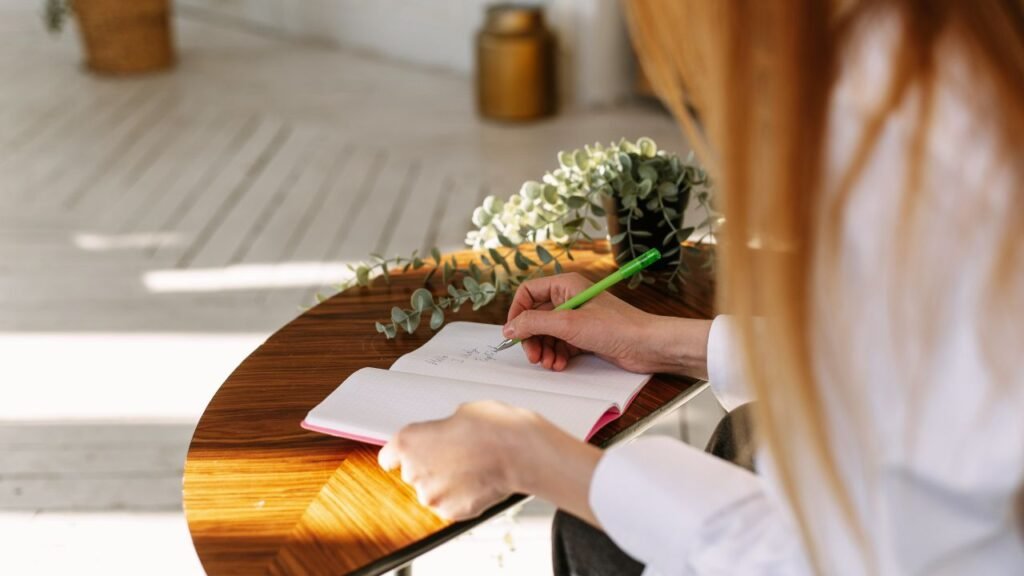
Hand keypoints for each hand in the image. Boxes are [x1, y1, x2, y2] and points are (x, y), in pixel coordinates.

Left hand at [378, 401, 538, 520]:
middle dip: (432, 465)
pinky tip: (478, 481)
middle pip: (413, 472)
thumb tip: (446, 436)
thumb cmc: (493, 428)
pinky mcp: (451, 512)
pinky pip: (451, 505)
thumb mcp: (460, 414)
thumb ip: (442, 430)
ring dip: (447, 483)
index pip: (388, 457)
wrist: (519, 452)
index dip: (400, 456)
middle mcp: (414, 471)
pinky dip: (462, 497)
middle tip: (456, 454)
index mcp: (409, 441)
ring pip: (433, 491)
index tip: (404, 457)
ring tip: (472, 468)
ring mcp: (431, 495)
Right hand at [503, 273, 711, 377]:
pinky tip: (561, 365)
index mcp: (566, 285)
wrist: (647, 346)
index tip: (513, 333)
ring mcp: (577, 319)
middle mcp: (569, 299)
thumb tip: (509, 328)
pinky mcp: (584, 337)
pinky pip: (560, 345)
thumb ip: (534, 324)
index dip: (517, 312)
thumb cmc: (616, 327)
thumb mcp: (568, 324)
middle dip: (532, 338)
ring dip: (544, 350)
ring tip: (550, 363)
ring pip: (547, 334)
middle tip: (534, 356)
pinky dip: (557, 356)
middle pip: (535, 317)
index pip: (528, 293)